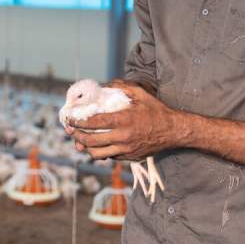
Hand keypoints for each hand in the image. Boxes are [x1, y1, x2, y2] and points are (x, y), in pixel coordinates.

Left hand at [67, 81, 181, 160]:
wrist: (174, 131)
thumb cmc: (156, 110)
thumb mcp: (140, 93)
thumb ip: (121, 87)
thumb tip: (103, 85)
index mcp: (124, 120)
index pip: (94, 122)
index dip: (78, 122)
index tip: (70, 119)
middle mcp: (123, 137)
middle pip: (92, 141)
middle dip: (77, 136)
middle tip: (71, 131)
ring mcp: (126, 150)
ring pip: (98, 154)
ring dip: (86, 148)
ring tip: (80, 141)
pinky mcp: (129, 157)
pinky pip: (109, 157)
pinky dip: (100, 152)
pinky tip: (96, 145)